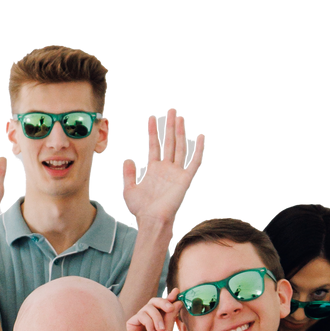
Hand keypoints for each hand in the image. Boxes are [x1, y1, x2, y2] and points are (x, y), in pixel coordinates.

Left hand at [119, 108, 205, 225]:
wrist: (152, 220)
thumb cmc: (141, 209)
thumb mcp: (129, 190)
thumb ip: (128, 174)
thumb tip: (129, 158)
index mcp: (154, 170)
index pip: (154, 146)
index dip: (153, 132)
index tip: (151, 118)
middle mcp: (167, 169)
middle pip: (169, 143)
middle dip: (169, 126)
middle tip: (171, 110)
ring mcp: (176, 173)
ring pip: (179, 147)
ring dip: (179, 132)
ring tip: (178, 116)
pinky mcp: (185, 179)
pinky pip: (195, 162)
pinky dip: (199, 150)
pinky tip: (200, 137)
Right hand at [125, 294, 179, 330]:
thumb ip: (171, 317)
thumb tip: (177, 301)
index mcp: (158, 321)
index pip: (163, 306)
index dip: (169, 298)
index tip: (177, 292)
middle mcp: (148, 319)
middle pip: (154, 301)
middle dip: (163, 302)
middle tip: (170, 308)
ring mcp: (139, 320)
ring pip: (149, 307)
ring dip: (157, 317)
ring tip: (160, 330)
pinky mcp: (131, 323)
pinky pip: (142, 315)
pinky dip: (149, 323)